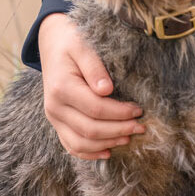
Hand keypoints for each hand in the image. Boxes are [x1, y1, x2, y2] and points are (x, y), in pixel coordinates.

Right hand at [38, 13, 141, 159]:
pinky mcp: (57, 123)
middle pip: (90, 129)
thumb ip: (94, 67)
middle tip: (141, 127)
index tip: (139, 110)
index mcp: (62, 88)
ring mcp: (54, 118)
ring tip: (129, 138)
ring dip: (107, 144)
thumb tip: (106, 90)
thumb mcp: (83, 46)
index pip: (96, 109)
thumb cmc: (72, 43)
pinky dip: (89, 153)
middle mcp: (55, 107)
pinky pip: (71, 145)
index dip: (120, 113)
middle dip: (119, 130)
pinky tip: (108, 151)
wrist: (53, 45)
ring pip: (80, 143)